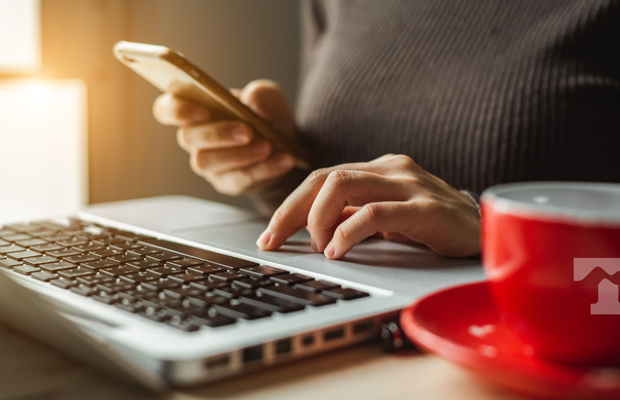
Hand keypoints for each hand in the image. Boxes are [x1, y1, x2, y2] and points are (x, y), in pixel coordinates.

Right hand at [153, 80, 296, 194]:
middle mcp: (195, 139)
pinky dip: (263, 170)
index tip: (203, 110)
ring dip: (240, 155)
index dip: (177, 110)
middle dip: (218, 134)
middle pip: (189, 138)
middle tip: (248, 131)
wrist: (285, 146)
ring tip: (267, 147)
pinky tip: (282, 160)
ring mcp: (209, 164)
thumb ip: (261, 94)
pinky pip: (238, 180)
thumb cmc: (266, 115)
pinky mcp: (227, 183)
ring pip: (208, 163)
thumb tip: (252, 101)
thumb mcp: (269, 97)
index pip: (167, 109)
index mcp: (196, 110)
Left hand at [256, 154, 480, 257]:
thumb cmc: (433, 225)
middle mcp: (390, 169)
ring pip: (341, 186)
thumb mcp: (386, 218)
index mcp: (377, 169)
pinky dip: (347, 232)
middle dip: (290, 212)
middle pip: (322, 178)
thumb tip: (310, 229)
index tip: (269, 235)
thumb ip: (354, 215)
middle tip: (274, 242)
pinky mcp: (426, 207)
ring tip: (317, 247)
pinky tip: (338, 250)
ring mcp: (408, 184)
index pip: (319, 178)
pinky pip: (374, 213)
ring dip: (316, 219)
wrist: (486, 231)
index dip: (288, 206)